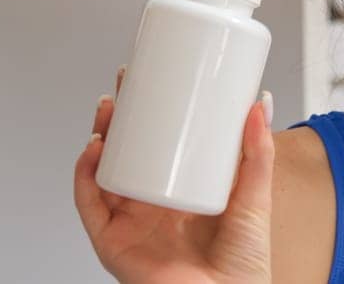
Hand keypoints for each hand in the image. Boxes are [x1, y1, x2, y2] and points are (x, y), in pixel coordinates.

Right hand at [73, 66, 274, 283]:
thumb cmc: (244, 266)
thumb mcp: (255, 198)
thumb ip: (257, 154)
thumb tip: (260, 104)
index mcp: (181, 192)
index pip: (157, 145)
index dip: (149, 113)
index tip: (152, 78)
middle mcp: (151, 205)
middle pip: (124, 152)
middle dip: (119, 116)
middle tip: (126, 84)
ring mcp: (130, 222)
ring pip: (102, 172)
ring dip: (98, 136)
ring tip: (108, 110)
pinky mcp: (113, 242)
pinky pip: (89, 205)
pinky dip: (84, 176)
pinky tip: (93, 150)